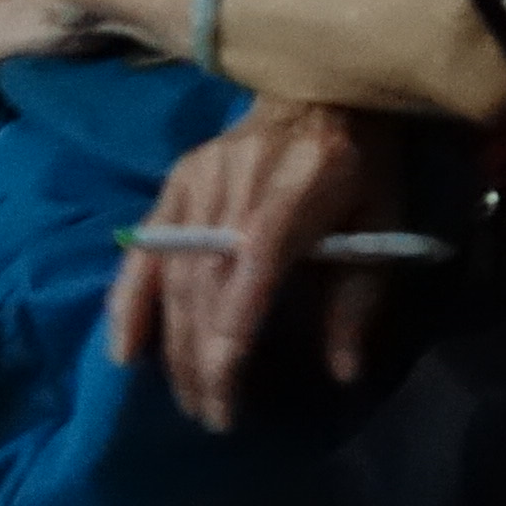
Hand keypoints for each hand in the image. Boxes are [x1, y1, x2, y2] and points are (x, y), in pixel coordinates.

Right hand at [106, 100, 399, 434]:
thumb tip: (341, 372)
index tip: (230, 404)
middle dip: (201, 360)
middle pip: (205, 284)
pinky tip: (123, 350)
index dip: (230, 344)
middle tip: (211, 417)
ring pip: (173, 273)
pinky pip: (145, 245)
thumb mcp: (383, 224)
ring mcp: (200, 178)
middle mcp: (238, 183)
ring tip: (187, 397)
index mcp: (298, 190)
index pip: (249, 275)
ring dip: (174, 343)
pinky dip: (129, 299)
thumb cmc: (362, 165)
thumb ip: (358, 298)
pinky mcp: (178, 178)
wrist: (320, 88)